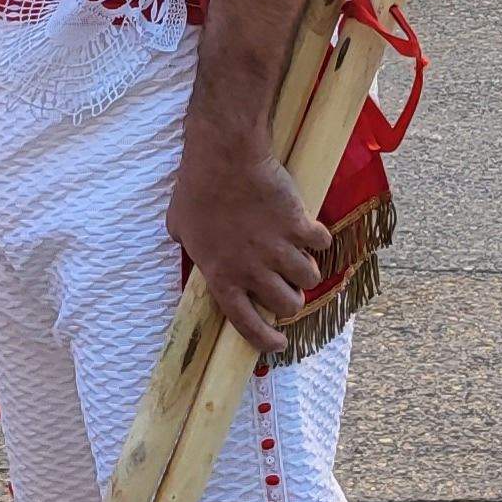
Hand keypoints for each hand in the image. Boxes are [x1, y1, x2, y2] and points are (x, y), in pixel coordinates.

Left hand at [168, 116, 332, 357]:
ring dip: (307, 271)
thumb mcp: (179, 228)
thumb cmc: (195, 189)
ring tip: (300, 258)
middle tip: (288, 286)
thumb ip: (192, 249)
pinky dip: (319, 238)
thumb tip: (197, 250)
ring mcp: (279, 249)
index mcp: (222, 277)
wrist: (224, 157)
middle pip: (288, 304)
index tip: (279, 343)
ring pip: (310, 278)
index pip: (246, 324)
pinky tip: (311, 230)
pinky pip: (322, 242)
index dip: (265, 339)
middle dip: (291, 299)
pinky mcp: (299, 224)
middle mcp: (253, 271)